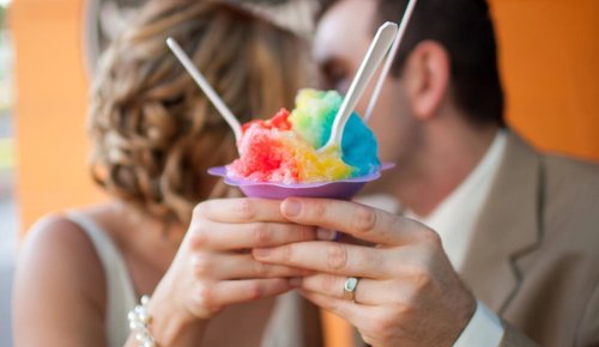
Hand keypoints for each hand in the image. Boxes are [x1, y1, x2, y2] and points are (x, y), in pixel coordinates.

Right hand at [150, 198, 317, 324]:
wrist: (179, 295)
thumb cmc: (213, 253)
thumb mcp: (219, 227)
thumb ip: (249, 215)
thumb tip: (303, 201)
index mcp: (205, 212)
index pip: (253, 206)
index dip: (288, 209)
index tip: (319, 212)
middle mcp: (199, 237)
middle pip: (261, 233)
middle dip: (299, 234)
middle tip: (328, 235)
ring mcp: (201, 268)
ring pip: (262, 264)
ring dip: (295, 262)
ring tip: (319, 259)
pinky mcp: (207, 295)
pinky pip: (256, 289)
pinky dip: (281, 285)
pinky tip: (298, 281)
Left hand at [252, 198, 476, 346]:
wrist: (453, 328)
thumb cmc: (424, 277)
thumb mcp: (411, 246)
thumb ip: (372, 231)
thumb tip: (315, 215)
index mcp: (418, 237)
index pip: (361, 219)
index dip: (320, 211)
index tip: (287, 204)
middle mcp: (411, 268)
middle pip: (339, 254)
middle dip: (294, 247)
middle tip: (262, 240)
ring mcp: (397, 301)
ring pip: (332, 282)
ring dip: (297, 271)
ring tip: (271, 259)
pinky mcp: (383, 326)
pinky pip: (335, 305)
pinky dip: (311, 292)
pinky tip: (296, 282)